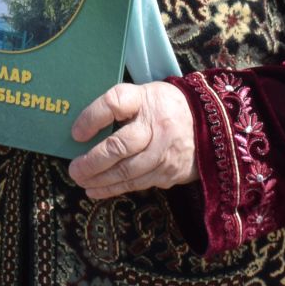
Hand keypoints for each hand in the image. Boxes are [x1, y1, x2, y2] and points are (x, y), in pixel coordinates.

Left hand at [67, 81, 198, 199]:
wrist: (211, 125)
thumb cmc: (164, 108)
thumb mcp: (145, 95)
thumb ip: (118, 107)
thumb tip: (82, 130)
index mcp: (146, 98)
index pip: (115, 103)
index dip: (92, 118)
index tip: (76, 133)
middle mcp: (157, 125)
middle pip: (119, 145)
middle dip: (92, 161)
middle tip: (74, 169)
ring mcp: (164, 152)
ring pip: (127, 171)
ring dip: (100, 180)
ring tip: (81, 181)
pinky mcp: (169, 172)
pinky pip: (137, 184)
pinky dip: (114, 189)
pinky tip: (96, 190)